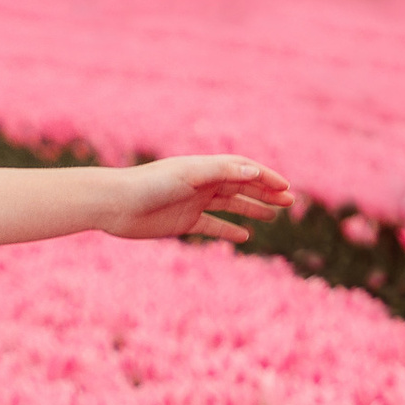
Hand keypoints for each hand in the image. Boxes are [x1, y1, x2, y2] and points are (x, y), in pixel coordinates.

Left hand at [101, 154, 294, 245]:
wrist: (115, 204)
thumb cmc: (149, 185)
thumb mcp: (188, 175)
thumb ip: (221, 172)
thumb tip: (254, 173)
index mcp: (205, 168)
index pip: (243, 169)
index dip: (266, 177)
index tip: (286, 188)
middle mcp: (201, 183)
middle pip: (241, 186)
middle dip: (265, 193)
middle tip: (289, 202)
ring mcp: (193, 203)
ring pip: (230, 205)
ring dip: (252, 208)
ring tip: (273, 215)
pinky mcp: (183, 222)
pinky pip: (212, 226)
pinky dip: (228, 230)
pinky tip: (244, 236)